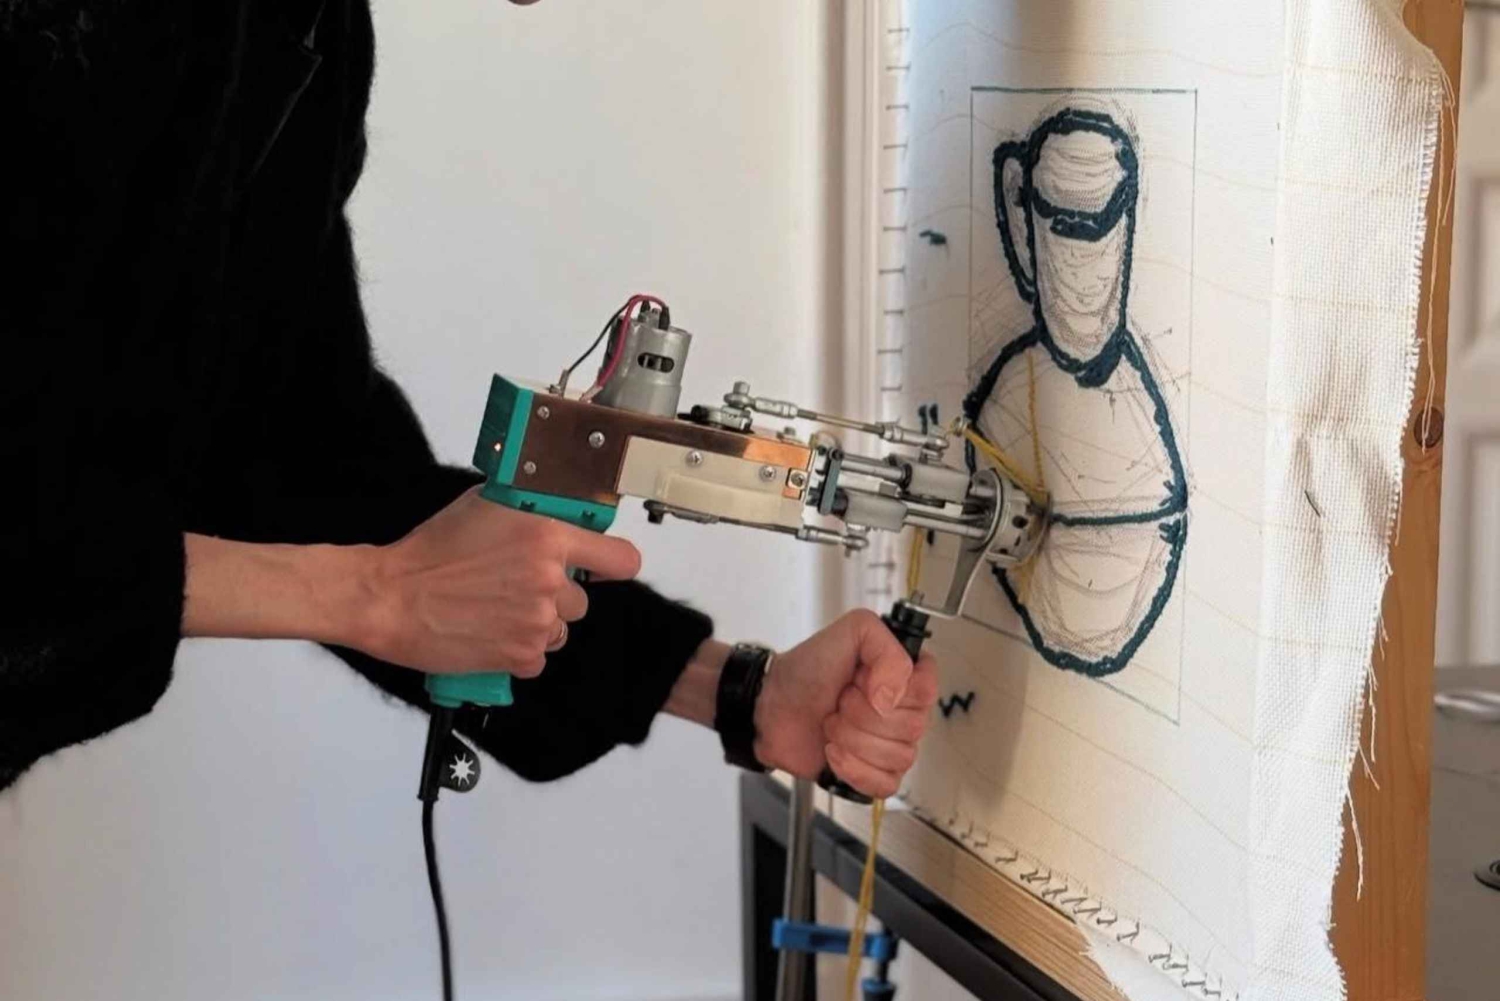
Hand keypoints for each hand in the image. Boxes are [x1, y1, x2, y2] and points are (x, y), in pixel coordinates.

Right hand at [361, 487, 640, 675]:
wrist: (390, 597)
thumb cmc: (431, 551)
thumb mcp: (487, 506)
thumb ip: (532, 514)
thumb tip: (562, 518)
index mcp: (548, 537)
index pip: (621, 559)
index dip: (611, 565)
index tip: (600, 568)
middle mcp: (550, 580)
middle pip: (582, 600)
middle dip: (556, 597)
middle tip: (514, 588)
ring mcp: (538, 621)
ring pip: (560, 630)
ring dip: (536, 625)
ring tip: (494, 611)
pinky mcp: (521, 656)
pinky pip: (538, 658)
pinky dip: (517, 651)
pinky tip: (488, 633)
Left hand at [754, 610, 938, 797]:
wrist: (770, 707)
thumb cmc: (805, 670)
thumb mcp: (850, 632)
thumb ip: (886, 648)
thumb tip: (894, 696)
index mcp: (901, 675)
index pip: (928, 689)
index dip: (896, 689)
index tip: (864, 682)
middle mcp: (900, 710)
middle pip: (913, 726)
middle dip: (863, 714)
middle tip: (840, 700)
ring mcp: (889, 744)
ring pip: (900, 756)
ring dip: (854, 740)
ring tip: (833, 723)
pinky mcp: (873, 773)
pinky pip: (886, 784)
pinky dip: (855, 769)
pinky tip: (834, 752)